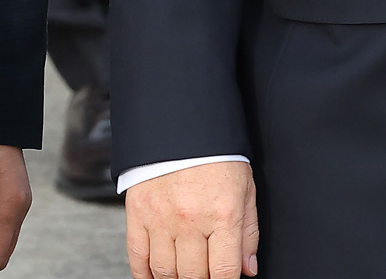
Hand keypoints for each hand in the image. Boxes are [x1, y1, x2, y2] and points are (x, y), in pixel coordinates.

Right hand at [126, 161, 257, 278]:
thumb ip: (248, 233)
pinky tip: (153, 278)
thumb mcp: (245, 189)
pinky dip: (143, 275)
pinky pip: (137, 256)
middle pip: (194, 276)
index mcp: (222, 214)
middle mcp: (190, 219)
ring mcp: (161, 218)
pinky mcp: (138, 212)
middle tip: (204, 273)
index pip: (224, 273)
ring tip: (182, 273)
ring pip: (165, 272)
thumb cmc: (216, 154)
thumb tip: (248, 268)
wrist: (180, 122)